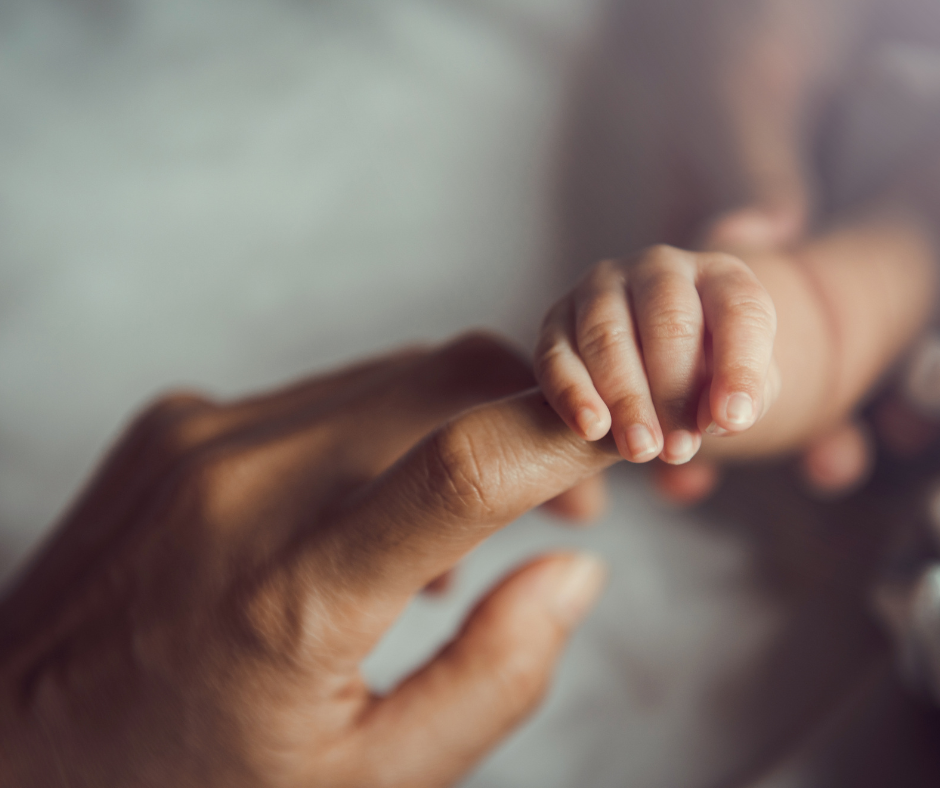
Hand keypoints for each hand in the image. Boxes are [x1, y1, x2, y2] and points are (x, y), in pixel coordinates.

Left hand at [0, 334, 617, 787]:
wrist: (12, 749)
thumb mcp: (365, 786)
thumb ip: (494, 676)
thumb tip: (576, 570)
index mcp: (291, 599)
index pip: (468, 467)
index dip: (569, 436)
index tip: (629, 439)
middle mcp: (239, 487)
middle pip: (444, 381)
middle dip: (534, 417)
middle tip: (568, 497)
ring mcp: (199, 437)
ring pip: (391, 377)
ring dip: (457, 426)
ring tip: (450, 532)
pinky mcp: (178, 419)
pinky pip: (325, 395)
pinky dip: (381, 433)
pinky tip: (363, 515)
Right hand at [535, 245, 778, 465]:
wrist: (651, 371)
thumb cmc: (706, 378)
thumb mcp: (740, 390)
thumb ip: (743, 402)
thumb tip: (716, 419)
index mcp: (719, 276)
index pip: (740, 310)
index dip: (739, 367)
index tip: (731, 422)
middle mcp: (659, 269)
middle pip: (668, 321)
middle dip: (674, 392)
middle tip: (678, 449)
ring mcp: (601, 288)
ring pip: (608, 337)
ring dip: (626, 400)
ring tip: (641, 450)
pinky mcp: (556, 319)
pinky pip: (558, 355)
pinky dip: (573, 393)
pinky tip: (592, 428)